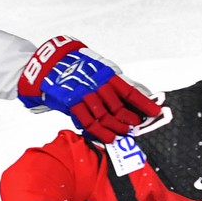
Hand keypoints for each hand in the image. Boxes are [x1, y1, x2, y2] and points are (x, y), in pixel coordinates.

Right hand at [18, 36, 161, 142]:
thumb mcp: (96, 65)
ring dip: (116, 127)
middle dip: (129, 118)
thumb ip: (110, 80)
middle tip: (136, 125)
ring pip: (104, 116)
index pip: (129, 91)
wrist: (46, 63)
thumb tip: (130, 94)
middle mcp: (96, 84)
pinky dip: (99, 131)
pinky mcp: (70, 103)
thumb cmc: (74, 64)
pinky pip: (88, 121)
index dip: (143, 103)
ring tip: (124, 133)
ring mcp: (83, 94)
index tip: (155, 111)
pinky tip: (108, 137)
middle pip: (118, 106)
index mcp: (105, 74)